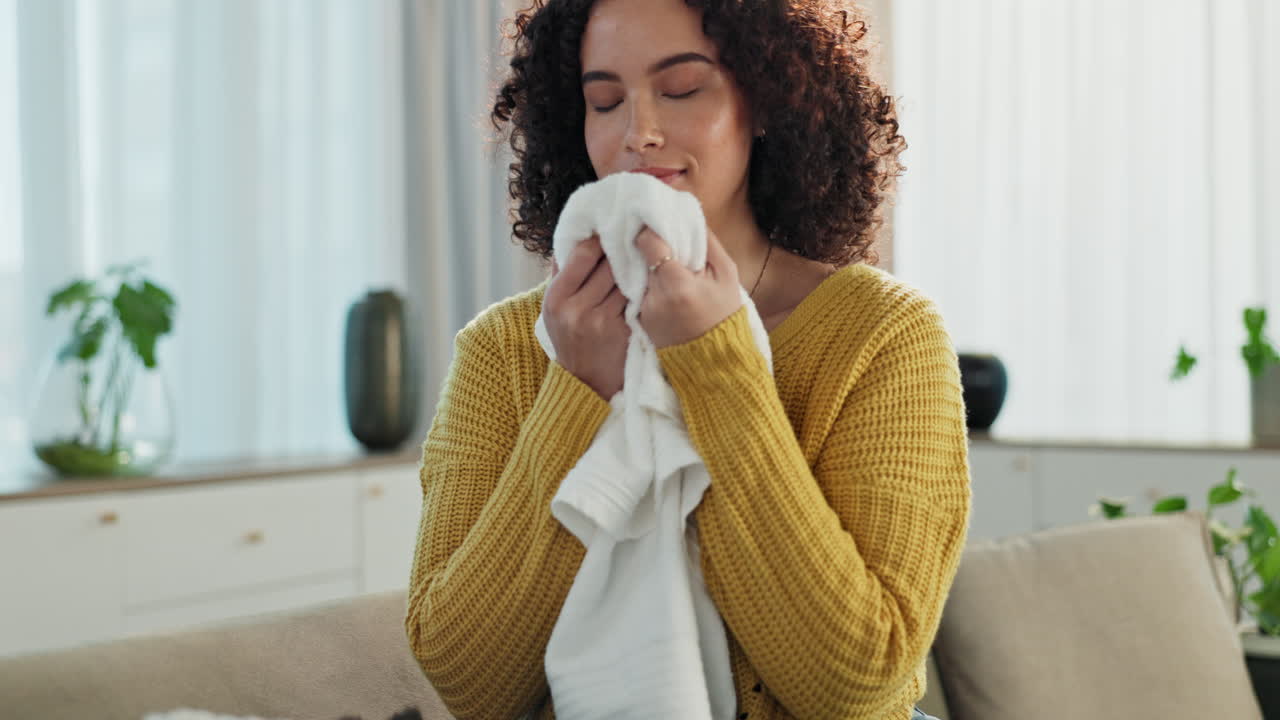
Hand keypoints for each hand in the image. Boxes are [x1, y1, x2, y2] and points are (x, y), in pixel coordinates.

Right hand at [544, 235, 629, 399]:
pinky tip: (650, 277)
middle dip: (622, 248)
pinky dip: (644, 286)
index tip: (608, 230)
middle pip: (609, 264)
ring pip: (627, 280)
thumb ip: (560, 274)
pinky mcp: (624, 331)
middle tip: (633, 234)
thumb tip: (572, 235)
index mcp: (557, 298)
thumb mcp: (552, 308)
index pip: (582, 254)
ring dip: (637, 265)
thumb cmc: (568, 337)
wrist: (583, 382)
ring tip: (643, 252)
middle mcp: (578, 309)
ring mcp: (603, 322)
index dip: (598, 238)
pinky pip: (638, 299)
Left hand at [635, 226, 742, 348]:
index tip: (655, 224)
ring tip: (666, 269)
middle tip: (661, 243)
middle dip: (649, 249)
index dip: (651, 230)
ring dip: (648, 268)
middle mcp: (654, 298)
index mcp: (677, 284)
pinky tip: (663, 288)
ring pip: (637, 275)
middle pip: (639, 257)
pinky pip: (639, 293)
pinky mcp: (639, 320)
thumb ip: (707, 242)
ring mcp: (643, 311)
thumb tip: (688, 213)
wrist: (716, 360)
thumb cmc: (725, 314)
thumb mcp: (727, 275)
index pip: (648, 243)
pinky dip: (648, 286)